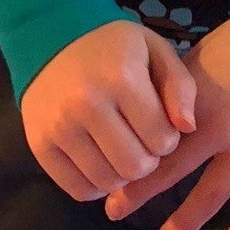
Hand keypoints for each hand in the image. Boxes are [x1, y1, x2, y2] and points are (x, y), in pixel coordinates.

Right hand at [20, 20, 197, 202]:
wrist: (50, 38)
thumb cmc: (112, 47)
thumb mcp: (153, 49)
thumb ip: (180, 85)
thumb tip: (188, 128)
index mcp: (121, 77)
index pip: (162, 140)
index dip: (168, 138)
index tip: (158, 123)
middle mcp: (87, 103)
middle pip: (135, 167)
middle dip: (147, 159)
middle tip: (139, 139)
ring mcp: (59, 127)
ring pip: (108, 182)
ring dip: (122, 173)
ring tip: (120, 148)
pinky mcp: (40, 145)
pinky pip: (79, 190)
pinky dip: (96, 185)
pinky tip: (99, 160)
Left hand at [104, 3, 229, 229]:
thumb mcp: (209, 50)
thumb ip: (184, 82)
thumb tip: (159, 103)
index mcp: (196, 97)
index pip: (151, 133)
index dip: (128, 152)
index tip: (107, 167)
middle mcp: (219, 129)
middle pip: (171, 168)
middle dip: (139, 190)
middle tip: (113, 210)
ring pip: (211, 195)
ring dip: (184, 220)